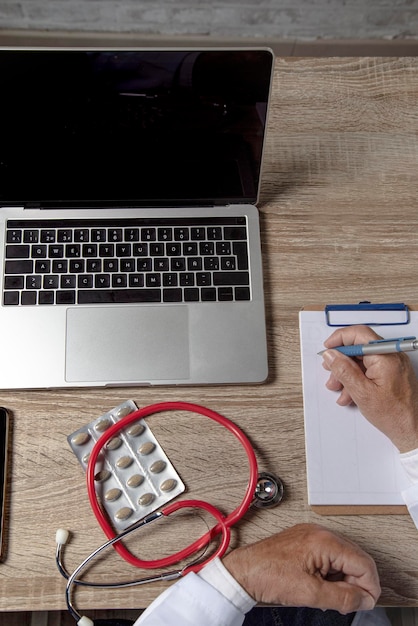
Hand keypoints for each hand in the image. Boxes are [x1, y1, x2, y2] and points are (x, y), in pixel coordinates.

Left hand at [222, 523, 379, 613]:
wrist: (244, 571)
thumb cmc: (268, 575)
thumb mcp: (310, 593)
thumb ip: (343, 597)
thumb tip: (364, 599)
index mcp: (325, 541)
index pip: (364, 563)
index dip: (368, 587)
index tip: (364, 604)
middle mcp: (320, 533)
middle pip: (357, 558)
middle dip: (356, 583)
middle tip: (347, 603)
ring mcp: (312, 535)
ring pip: (344, 558)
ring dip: (344, 579)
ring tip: (330, 596)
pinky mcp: (305, 541)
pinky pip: (330, 555)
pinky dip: (332, 572)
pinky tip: (321, 586)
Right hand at [322, 325, 417, 452]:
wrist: (412, 430)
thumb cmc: (394, 415)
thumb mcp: (361, 392)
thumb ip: (344, 370)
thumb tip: (331, 355)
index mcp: (386, 356)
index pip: (359, 334)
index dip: (339, 339)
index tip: (328, 348)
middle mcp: (392, 356)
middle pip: (360, 347)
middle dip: (341, 360)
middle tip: (330, 370)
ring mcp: (394, 364)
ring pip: (363, 359)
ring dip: (347, 372)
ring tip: (339, 387)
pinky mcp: (393, 372)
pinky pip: (371, 368)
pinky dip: (358, 377)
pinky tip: (350, 392)